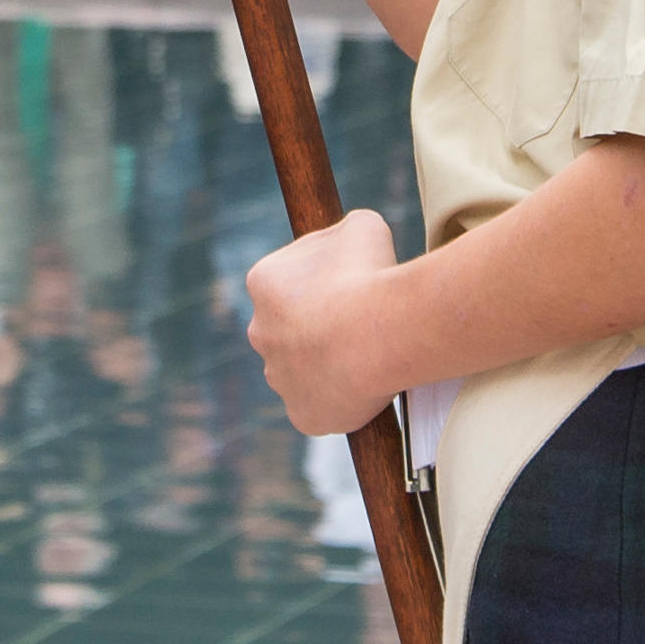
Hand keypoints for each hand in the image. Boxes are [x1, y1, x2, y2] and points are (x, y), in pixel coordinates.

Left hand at [242, 208, 403, 437]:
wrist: (384, 332)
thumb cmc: (370, 275)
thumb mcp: (361, 227)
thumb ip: (343, 233)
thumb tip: (346, 241)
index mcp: (263, 284)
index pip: (284, 283)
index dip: (321, 284)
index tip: (349, 286)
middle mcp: (260, 333)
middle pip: (287, 330)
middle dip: (316, 328)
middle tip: (358, 323)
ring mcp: (279, 379)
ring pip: (301, 371)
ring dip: (326, 365)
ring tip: (367, 355)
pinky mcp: (302, 416)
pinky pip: (320, 407)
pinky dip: (339, 400)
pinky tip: (365, 385)